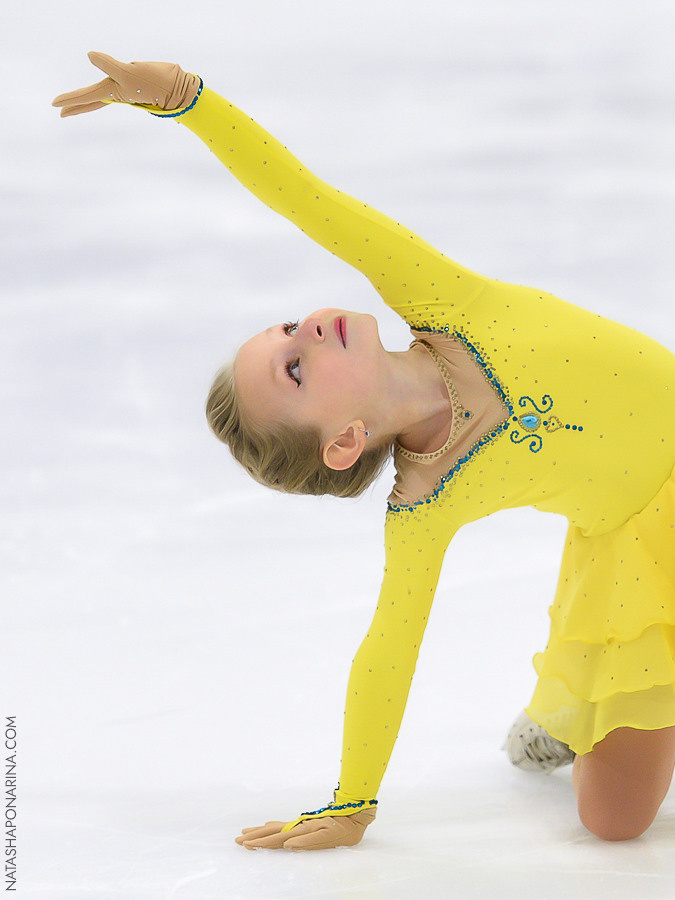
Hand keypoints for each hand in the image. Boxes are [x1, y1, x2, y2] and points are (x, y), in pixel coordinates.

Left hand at [51, 51, 200, 116]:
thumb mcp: (128, 72)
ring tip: (77, 103)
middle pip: (91, 101)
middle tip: (61, 112)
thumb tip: (89, 55)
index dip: (70, 99)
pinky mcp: (135, 86)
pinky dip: (104, 93)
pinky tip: (106, 90)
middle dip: (76, 106)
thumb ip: (107, 64)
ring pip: (101, 97)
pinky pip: (113, 90)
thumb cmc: (154, 82)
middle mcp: (117, 93)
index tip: (54, 105)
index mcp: (113, 92)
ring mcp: (126, 91)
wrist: (178, 89)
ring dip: (88, 101)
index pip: (86, 96)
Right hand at [235, 807, 375, 850]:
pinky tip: (268, 826)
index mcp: (302, 831)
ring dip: (261, 832)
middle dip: (255, 837)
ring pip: (276, 828)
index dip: (261, 843)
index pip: (276, 839)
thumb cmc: (344, 828)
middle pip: (272, 832)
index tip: (246, 844)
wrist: (355, 812)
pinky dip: (272, 827)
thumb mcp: (328, 837)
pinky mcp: (306, 824)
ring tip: (246, 833)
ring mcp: (302, 824)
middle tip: (238, 840)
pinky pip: (284, 826)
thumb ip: (308, 842)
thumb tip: (288, 846)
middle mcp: (299, 827)